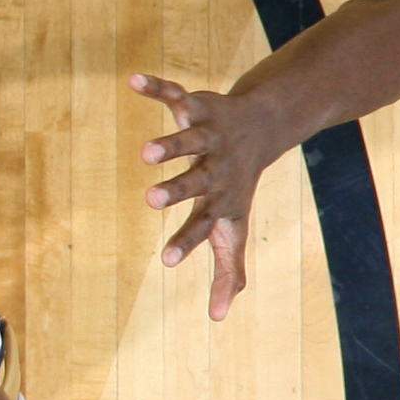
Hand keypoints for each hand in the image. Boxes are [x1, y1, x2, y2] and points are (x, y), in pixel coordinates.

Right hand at [131, 73, 288, 320]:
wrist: (266, 128)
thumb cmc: (238, 187)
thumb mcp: (233, 228)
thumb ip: (228, 270)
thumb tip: (220, 318)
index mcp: (219, 199)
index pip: (202, 226)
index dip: (187, 242)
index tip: (165, 260)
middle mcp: (216, 167)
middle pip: (197, 180)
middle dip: (176, 189)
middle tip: (149, 199)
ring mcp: (208, 136)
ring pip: (189, 140)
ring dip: (169, 144)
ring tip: (145, 151)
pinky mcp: (198, 107)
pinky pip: (175, 94)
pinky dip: (156, 87)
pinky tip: (133, 80)